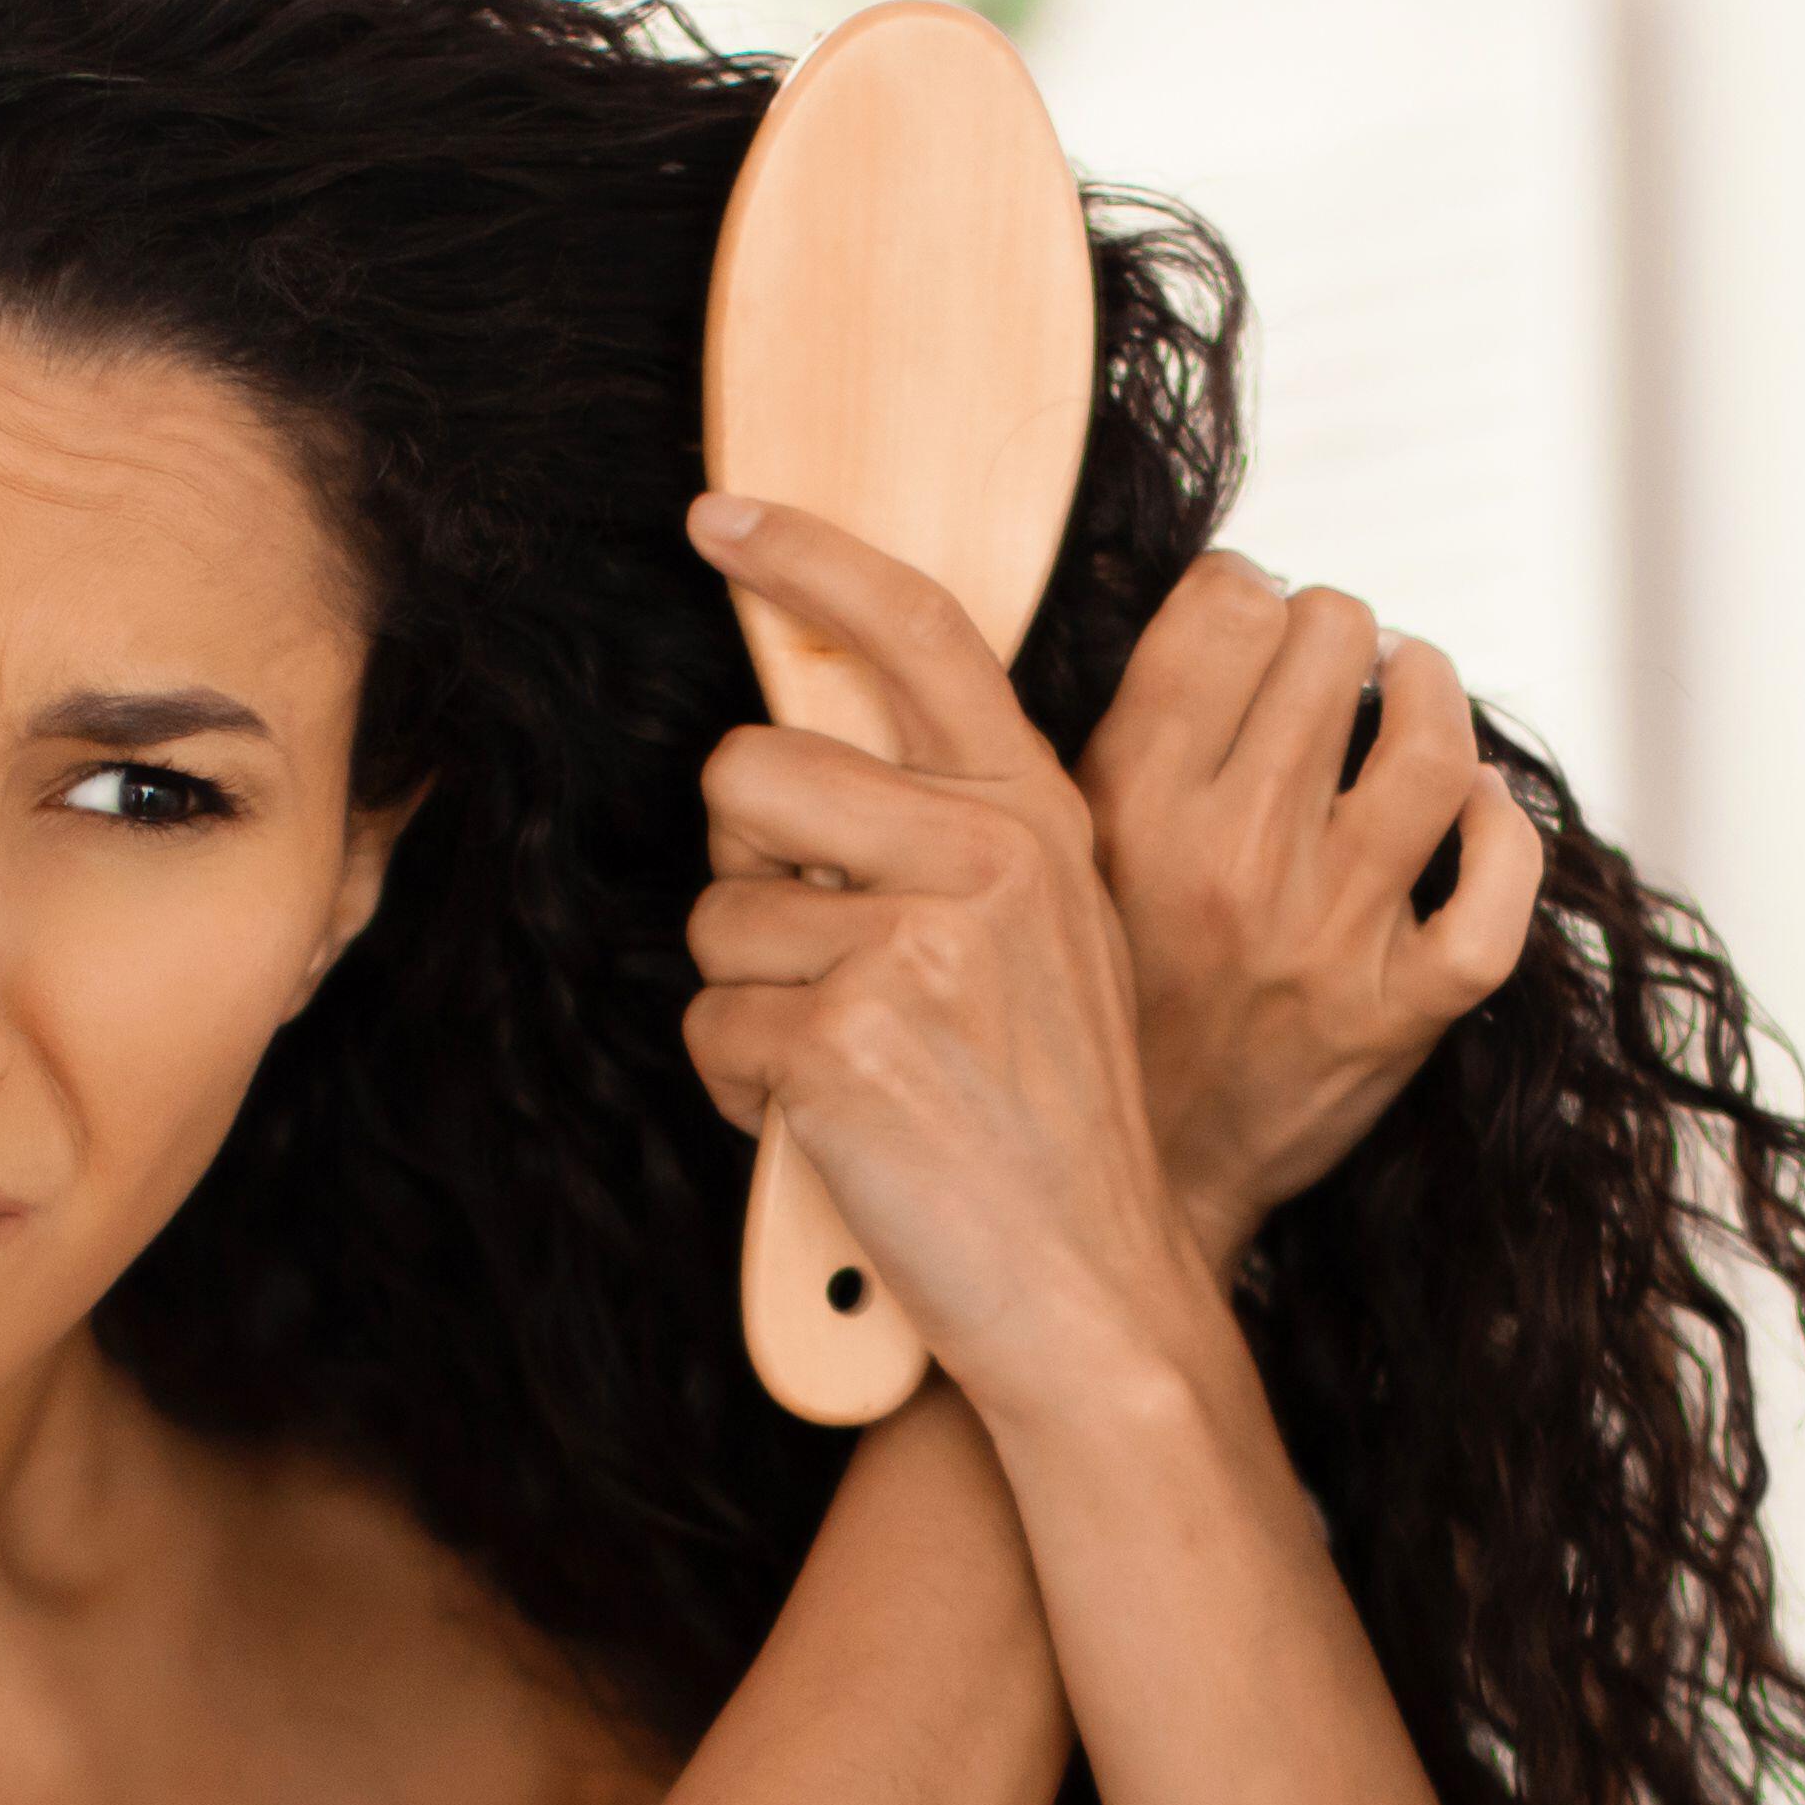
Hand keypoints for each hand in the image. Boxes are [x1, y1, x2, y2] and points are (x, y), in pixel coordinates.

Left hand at [681, 495, 1217, 1420]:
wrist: (1093, 1291)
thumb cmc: (1049, 1127)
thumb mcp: (1043, 943)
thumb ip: (954, 838)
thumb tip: (792, 757)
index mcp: (1038, 814)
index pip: (918, 633)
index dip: (807, 557)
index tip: (720, 513)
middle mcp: (986, 856)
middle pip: (746, 771)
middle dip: (747, 873)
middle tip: (828, 969)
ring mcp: (917, 946)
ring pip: (715, 919)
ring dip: (751, 1006)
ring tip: (853, 1071)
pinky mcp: (844, 1042)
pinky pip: (710, 1030)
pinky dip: (744, 1096)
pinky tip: (832, 1130)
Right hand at [1076, 553, 1549, 1268]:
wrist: (1135, 1187)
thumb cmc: (1101, 1006)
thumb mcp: (1057, 863)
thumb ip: (1120, 741)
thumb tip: (1218, 605)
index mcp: (1131, 809)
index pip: (1226, 607)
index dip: (1248, 588)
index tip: (1248, 618)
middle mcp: (1234, 861)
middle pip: (1331, 644)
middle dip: (1334, 629)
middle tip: (1325, 659)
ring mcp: (1328, 938)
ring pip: (1432, 744)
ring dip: (1429, 687)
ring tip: (1409, 684)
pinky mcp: (1402, 1013)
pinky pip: (1499, 888)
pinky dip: (1502, 827)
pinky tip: (1471, 806)